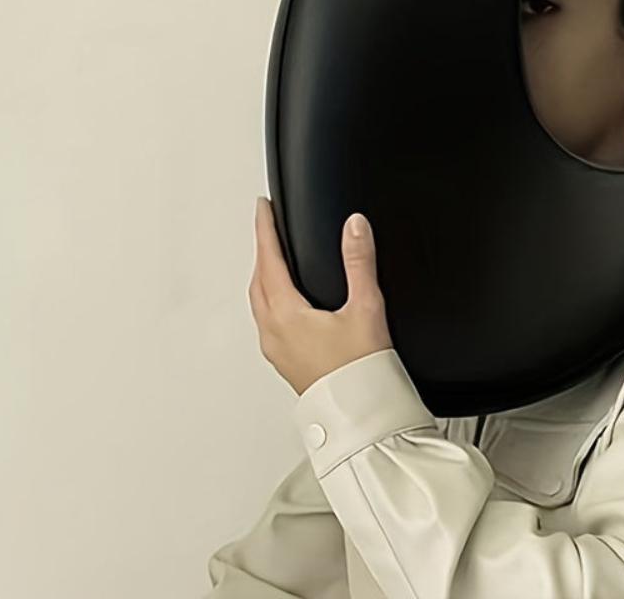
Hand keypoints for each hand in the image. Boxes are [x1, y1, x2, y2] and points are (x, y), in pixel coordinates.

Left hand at [249, 197, 393, 395]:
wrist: (363, 416)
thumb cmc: (361, 372)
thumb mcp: (365, 308)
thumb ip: (359, 262)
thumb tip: (354, 227)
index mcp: (286, 316)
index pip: (268, 260)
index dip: (265, 230)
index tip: (262, 208)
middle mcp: (274, 333)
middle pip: (258, 281)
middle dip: (263, 251)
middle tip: (268, 229)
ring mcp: (277, 351)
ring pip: (260, 303)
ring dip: (264, 276)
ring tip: (274, 260)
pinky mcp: (287, 363)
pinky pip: (268, 322)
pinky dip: (271, 300)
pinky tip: (286, 302)